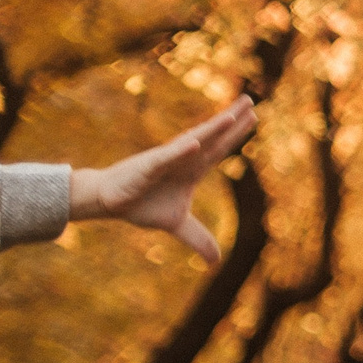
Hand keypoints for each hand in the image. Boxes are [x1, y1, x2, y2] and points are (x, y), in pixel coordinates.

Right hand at [68, 96, 257, 263]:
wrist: (109, 202)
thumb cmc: (142, 204)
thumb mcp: (177, 225)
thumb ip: (198, 238)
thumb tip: (216, 261)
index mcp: (193, 170)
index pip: (220, 149)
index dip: (237, 134)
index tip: (253, 116)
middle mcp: (183, 160)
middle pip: (213, 138)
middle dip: (232, 121)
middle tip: (251, 101)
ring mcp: (166, 161)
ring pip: (194, 141)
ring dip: (213, 129)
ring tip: (233, 115)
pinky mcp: (148, 167)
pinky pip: (167, 157)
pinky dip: (181, 151)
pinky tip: (196, 143)